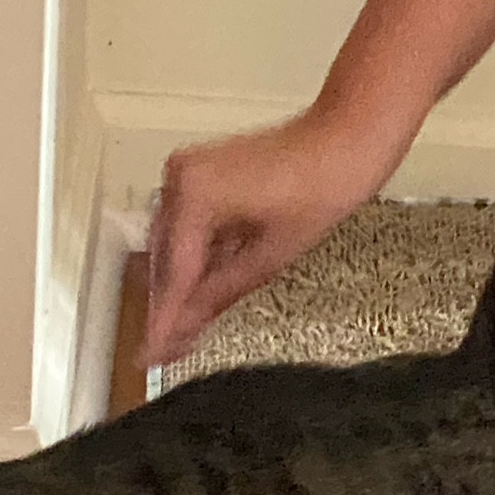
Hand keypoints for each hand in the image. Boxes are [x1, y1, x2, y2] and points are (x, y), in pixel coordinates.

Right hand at [141, 108, 402, 365]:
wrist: (343, 139)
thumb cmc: (322, 184)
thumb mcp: (269, 257)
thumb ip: (219, 295)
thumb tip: (186, 326)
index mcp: (195, 196)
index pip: (174, 275)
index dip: (164, 321)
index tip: (151, 355)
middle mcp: (180, 179)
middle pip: (166, 261)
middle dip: (171, 306)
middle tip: (168, 350)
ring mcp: (187, 172)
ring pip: (173, 246)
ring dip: (181, 286)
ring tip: (184, 330)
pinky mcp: (199, 173)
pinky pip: (186, 226)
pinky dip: (194, 258)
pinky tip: (199, 291)